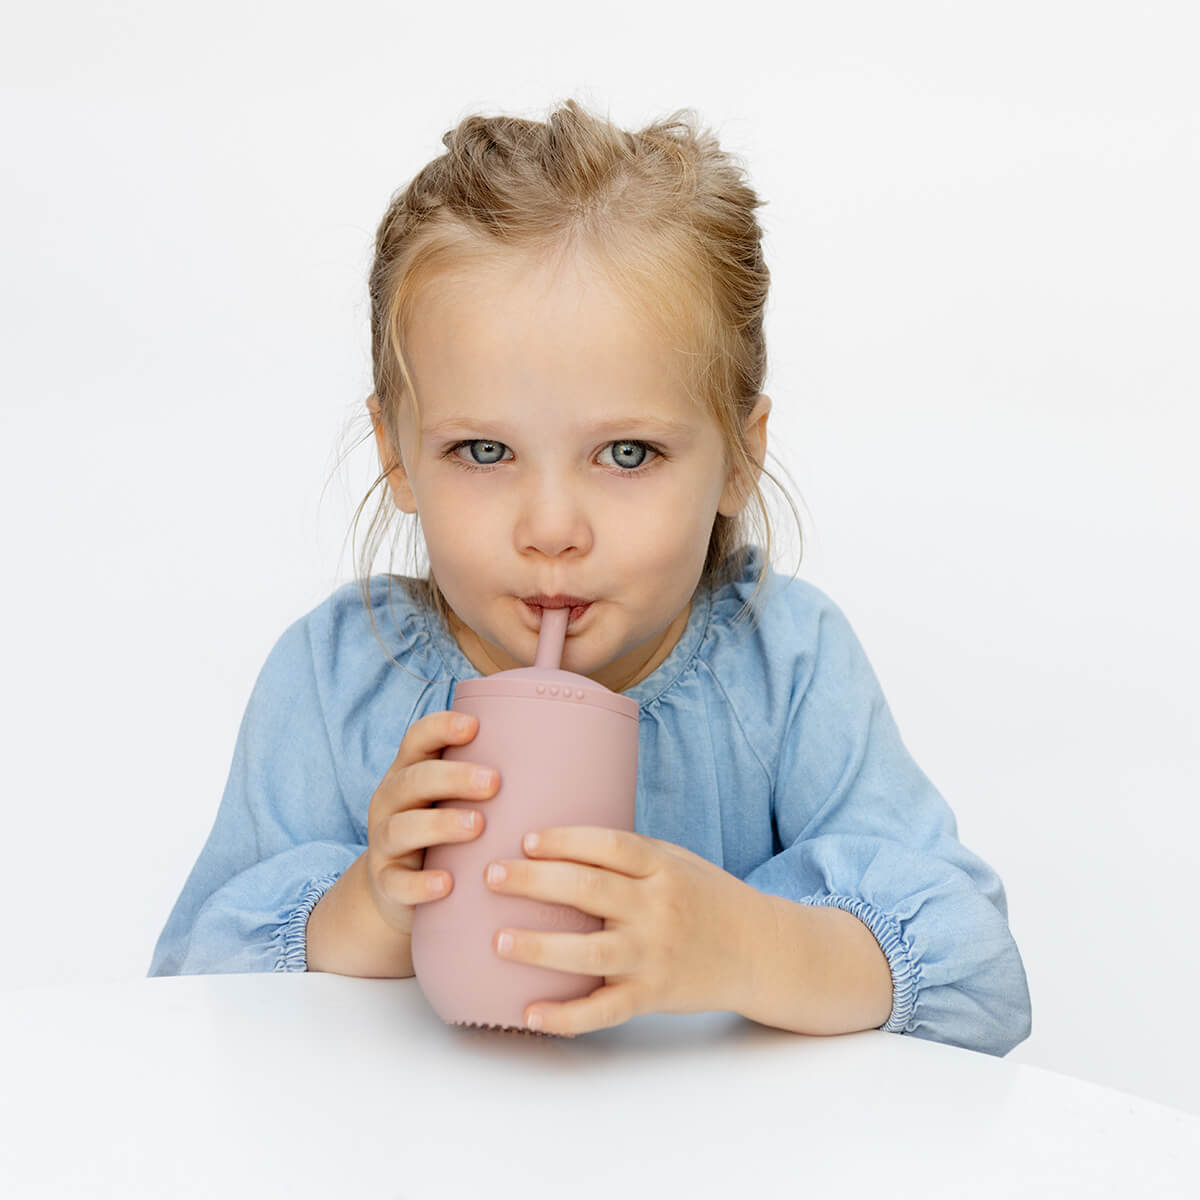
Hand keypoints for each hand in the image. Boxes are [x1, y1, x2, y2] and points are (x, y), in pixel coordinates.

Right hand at [363, 710, 497, 939]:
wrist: (404, 894)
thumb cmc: (450, 834)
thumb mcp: (460, 800)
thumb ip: (495, 781)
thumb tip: (576, 759)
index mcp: (411, 771)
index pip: (418, 739)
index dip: (441, 728)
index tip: (474, 725)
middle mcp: (392, 801)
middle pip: (414, 779)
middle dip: (453, 777)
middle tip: (494, 782)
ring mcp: (384, 843)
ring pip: (402, 828)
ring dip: (440, 824)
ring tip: (477, 825)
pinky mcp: (387, 883)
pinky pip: (397, 883)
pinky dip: (420, 884)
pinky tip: (447, 884)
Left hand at [483, 826, 759, 1035]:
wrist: (758, 950)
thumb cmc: (705, 897)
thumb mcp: (675, 860)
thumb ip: (626, 854)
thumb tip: (554, 841)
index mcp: (662, 868)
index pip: (608, 846)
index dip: (565, 841)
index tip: (526, 840)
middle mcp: (657, 909)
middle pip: (589, 890)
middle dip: (535, 882)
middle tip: (491, 876)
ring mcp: (654, 955)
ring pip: (590, 953)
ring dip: (540, 947)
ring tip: (498, 940)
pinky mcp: (652, 996)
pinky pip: (604, 1010)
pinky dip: (566, 1016)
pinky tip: (530, 1013)